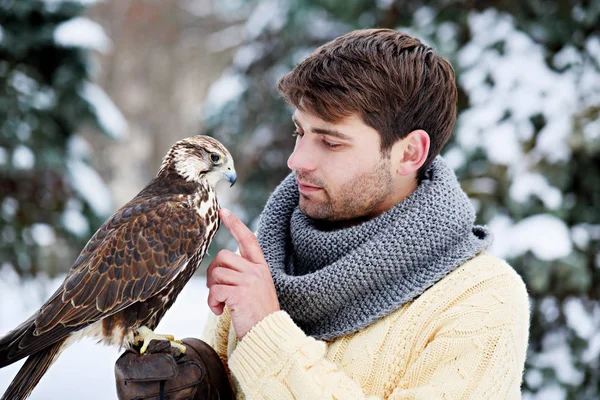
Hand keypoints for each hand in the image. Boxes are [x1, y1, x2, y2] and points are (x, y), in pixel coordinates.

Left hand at [207, 208, 279, 339]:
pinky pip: (215, 291)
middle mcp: (256, 271)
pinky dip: (212, 303)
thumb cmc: (259, 315)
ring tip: (220, 304)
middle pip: (223, 257)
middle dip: (214, 273)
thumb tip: (219, 267)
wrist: (268, 334)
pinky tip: (220, 311)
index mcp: (261, 267)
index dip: (235, 224)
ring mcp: (249, 281)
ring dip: (212, 291)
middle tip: (216, 290)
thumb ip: (243, 274)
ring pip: (217, 273)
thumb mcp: (256, 288)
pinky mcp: (240, 293)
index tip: (223, 211)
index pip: (248, 239)